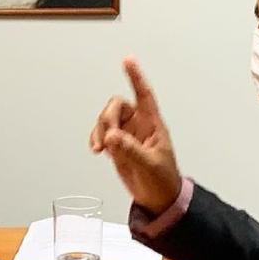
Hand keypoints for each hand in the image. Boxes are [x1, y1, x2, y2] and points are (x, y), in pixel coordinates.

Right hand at [90, 57, 181, 213]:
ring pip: (106, 120)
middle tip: (108, 139)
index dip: (136, 77)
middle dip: (107, 119)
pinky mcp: (118, 147)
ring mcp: (127, 136)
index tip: (128, 60)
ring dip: (99, 130)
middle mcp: (138, 126)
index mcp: (152, 125)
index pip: (144, 95)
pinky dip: (95, 138)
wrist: (158, 199)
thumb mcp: (149, 165)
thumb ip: (130, 150)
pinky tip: (97, 149)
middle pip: (116, 107)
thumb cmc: (163, 181)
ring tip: (101, 148)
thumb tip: (111, 136)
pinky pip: (102, 134)